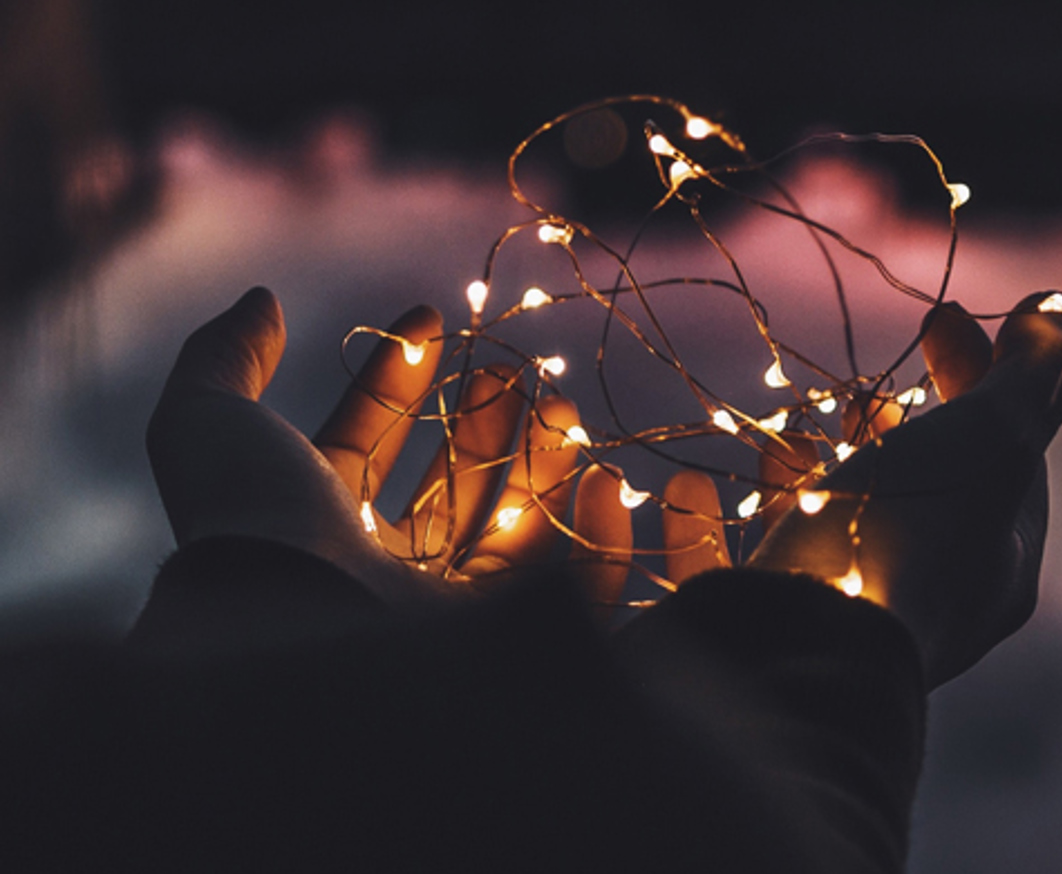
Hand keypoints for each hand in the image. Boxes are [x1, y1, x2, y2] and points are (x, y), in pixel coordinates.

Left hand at [147, 287, 588, 604]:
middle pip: (441, 482)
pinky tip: (601, 476)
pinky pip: (566, 586)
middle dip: (477, 419)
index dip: (394, 377)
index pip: (363, 439)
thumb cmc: (253, 515)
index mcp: (313, 516)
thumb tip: (261, 299)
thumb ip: (225, 357)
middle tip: (507, 369)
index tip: (428, 319)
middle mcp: (375, 563)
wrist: (297, 614)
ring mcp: (438, 604)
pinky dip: (594, 532)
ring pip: (506, 526)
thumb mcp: (209, 420)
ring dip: (538, 461)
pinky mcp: (499, 636)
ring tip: (561, 405)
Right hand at [659, 292, 1061, 688]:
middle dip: (897, 430)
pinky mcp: (765, 629)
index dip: (982, 373)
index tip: (941, 314)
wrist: (807, 639)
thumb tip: (1056, 309)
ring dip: (813, 473)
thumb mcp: (992, 438)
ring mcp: (847, 617)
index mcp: (999, 562)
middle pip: (919, 496)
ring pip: (831, 534)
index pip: (1006, 451)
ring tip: (789, 435)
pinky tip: (691, 487)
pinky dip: (722, 524)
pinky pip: (744, 570)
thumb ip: (1029, 376)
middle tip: (868, 392)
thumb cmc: (908, 533)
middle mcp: (930, 601)